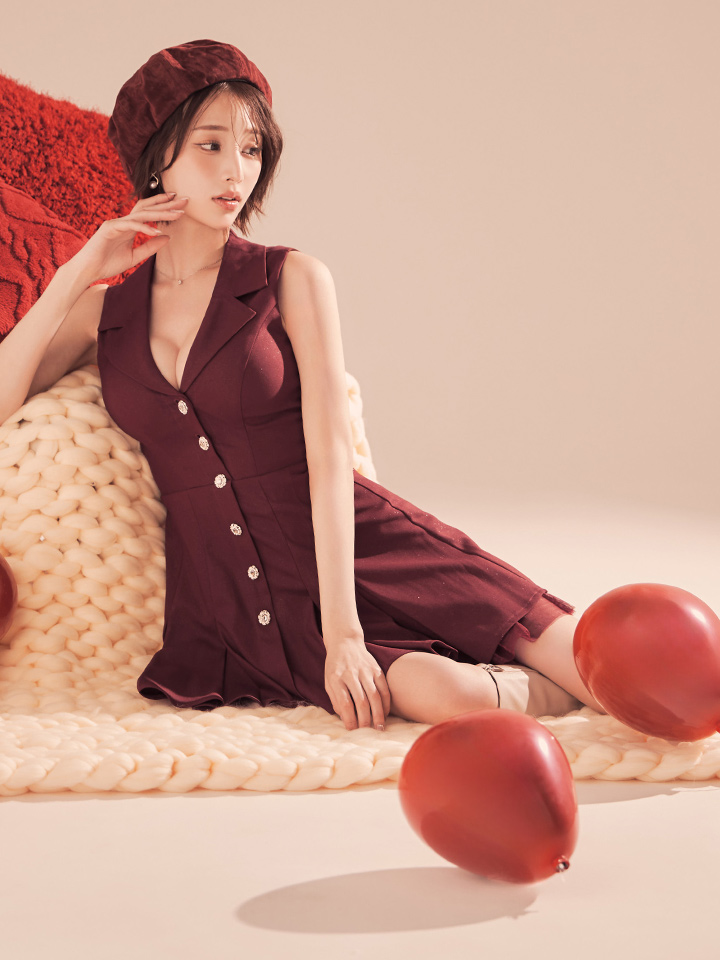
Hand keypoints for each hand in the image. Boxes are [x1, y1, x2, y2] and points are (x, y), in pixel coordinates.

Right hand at [65, 192, 187, 283]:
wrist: (89, 270)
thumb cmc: (108, 264)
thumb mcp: (135, 257)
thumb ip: (150, 247)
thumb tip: (168, 237)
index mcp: (130, 227)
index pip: (149, 212)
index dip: (164, 206)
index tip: (180, 203)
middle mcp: (124, 221)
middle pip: (148, 208)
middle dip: (167, 204)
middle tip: (185, 200)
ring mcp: (116, 223)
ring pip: (141, 214)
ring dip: (161, 212)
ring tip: (178, 213)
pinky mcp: (110, 228)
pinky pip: (130, 225)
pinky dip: (144, 227)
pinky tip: (157, 230)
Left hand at [324, 636, 390, 731]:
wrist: (345, 642)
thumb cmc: (335, 667)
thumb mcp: (328, 682)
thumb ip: (335, 700)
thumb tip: (346, 719)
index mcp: (336, 678)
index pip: (345, 703)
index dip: (350, 719)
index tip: (352, 730)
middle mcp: (351, 673)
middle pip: (361, 701)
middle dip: (365, 720)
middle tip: (367, 732)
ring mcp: (365, 670)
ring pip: (375, 695)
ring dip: (378, 714)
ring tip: (380, 727)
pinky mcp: (376, 668)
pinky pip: (384, 688)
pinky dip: (386, 702)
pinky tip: (385, 712)